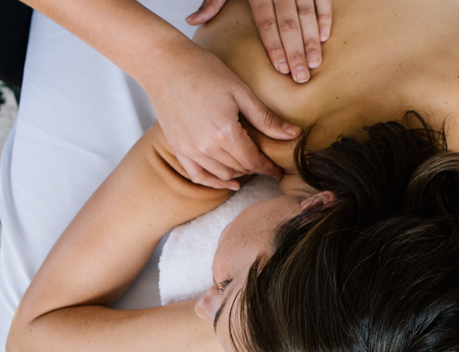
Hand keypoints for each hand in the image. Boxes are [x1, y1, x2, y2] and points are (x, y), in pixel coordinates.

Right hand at [145, 42, 296, 188]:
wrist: (165, 64)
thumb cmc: (204, 71)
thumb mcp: (241, 92)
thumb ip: (266, 118)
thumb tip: (293, 134)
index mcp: (224, 132)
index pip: (253, 160)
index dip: (269, 167)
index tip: (279, 170)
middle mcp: (206, 146)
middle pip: (239, 167)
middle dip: (257, 168)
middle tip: (268, 165)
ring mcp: (189, 149)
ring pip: (221, 174)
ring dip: (239, 173)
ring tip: (250, 167)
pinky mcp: (177, 148)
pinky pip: (197, 175)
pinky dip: (214, 181)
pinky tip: (228, 182)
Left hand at [187, 0, 331, 83]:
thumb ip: (213, 1)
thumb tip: (193, 21)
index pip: (266, 22)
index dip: (274, 46)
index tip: (281, 68)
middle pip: (289, 23)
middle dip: (296, 52)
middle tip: (301, 77)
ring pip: (307, 13)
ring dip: (312, 40)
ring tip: (314, 63)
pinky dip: (325, 16)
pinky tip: (325, 37)